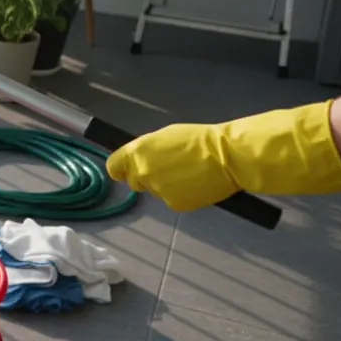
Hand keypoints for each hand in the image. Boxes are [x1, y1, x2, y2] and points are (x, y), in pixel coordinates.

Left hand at [106, 99, 340, 211]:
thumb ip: (146, 150)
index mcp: (137, 151)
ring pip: (154, 191)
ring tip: (185, 174)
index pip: (113, 167)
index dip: (119, 169)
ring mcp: (158, 190)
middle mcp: (142, 172)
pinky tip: (194, 184)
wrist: (226, 157)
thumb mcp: (164, 137)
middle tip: (166, 170)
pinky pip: (170, 200)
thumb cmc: (197, 140)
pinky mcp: (174, 204)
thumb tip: (137, 160)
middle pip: (133, 181)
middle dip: (144, 177)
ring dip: (163, 185)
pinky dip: (179, 195)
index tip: (125, 170)